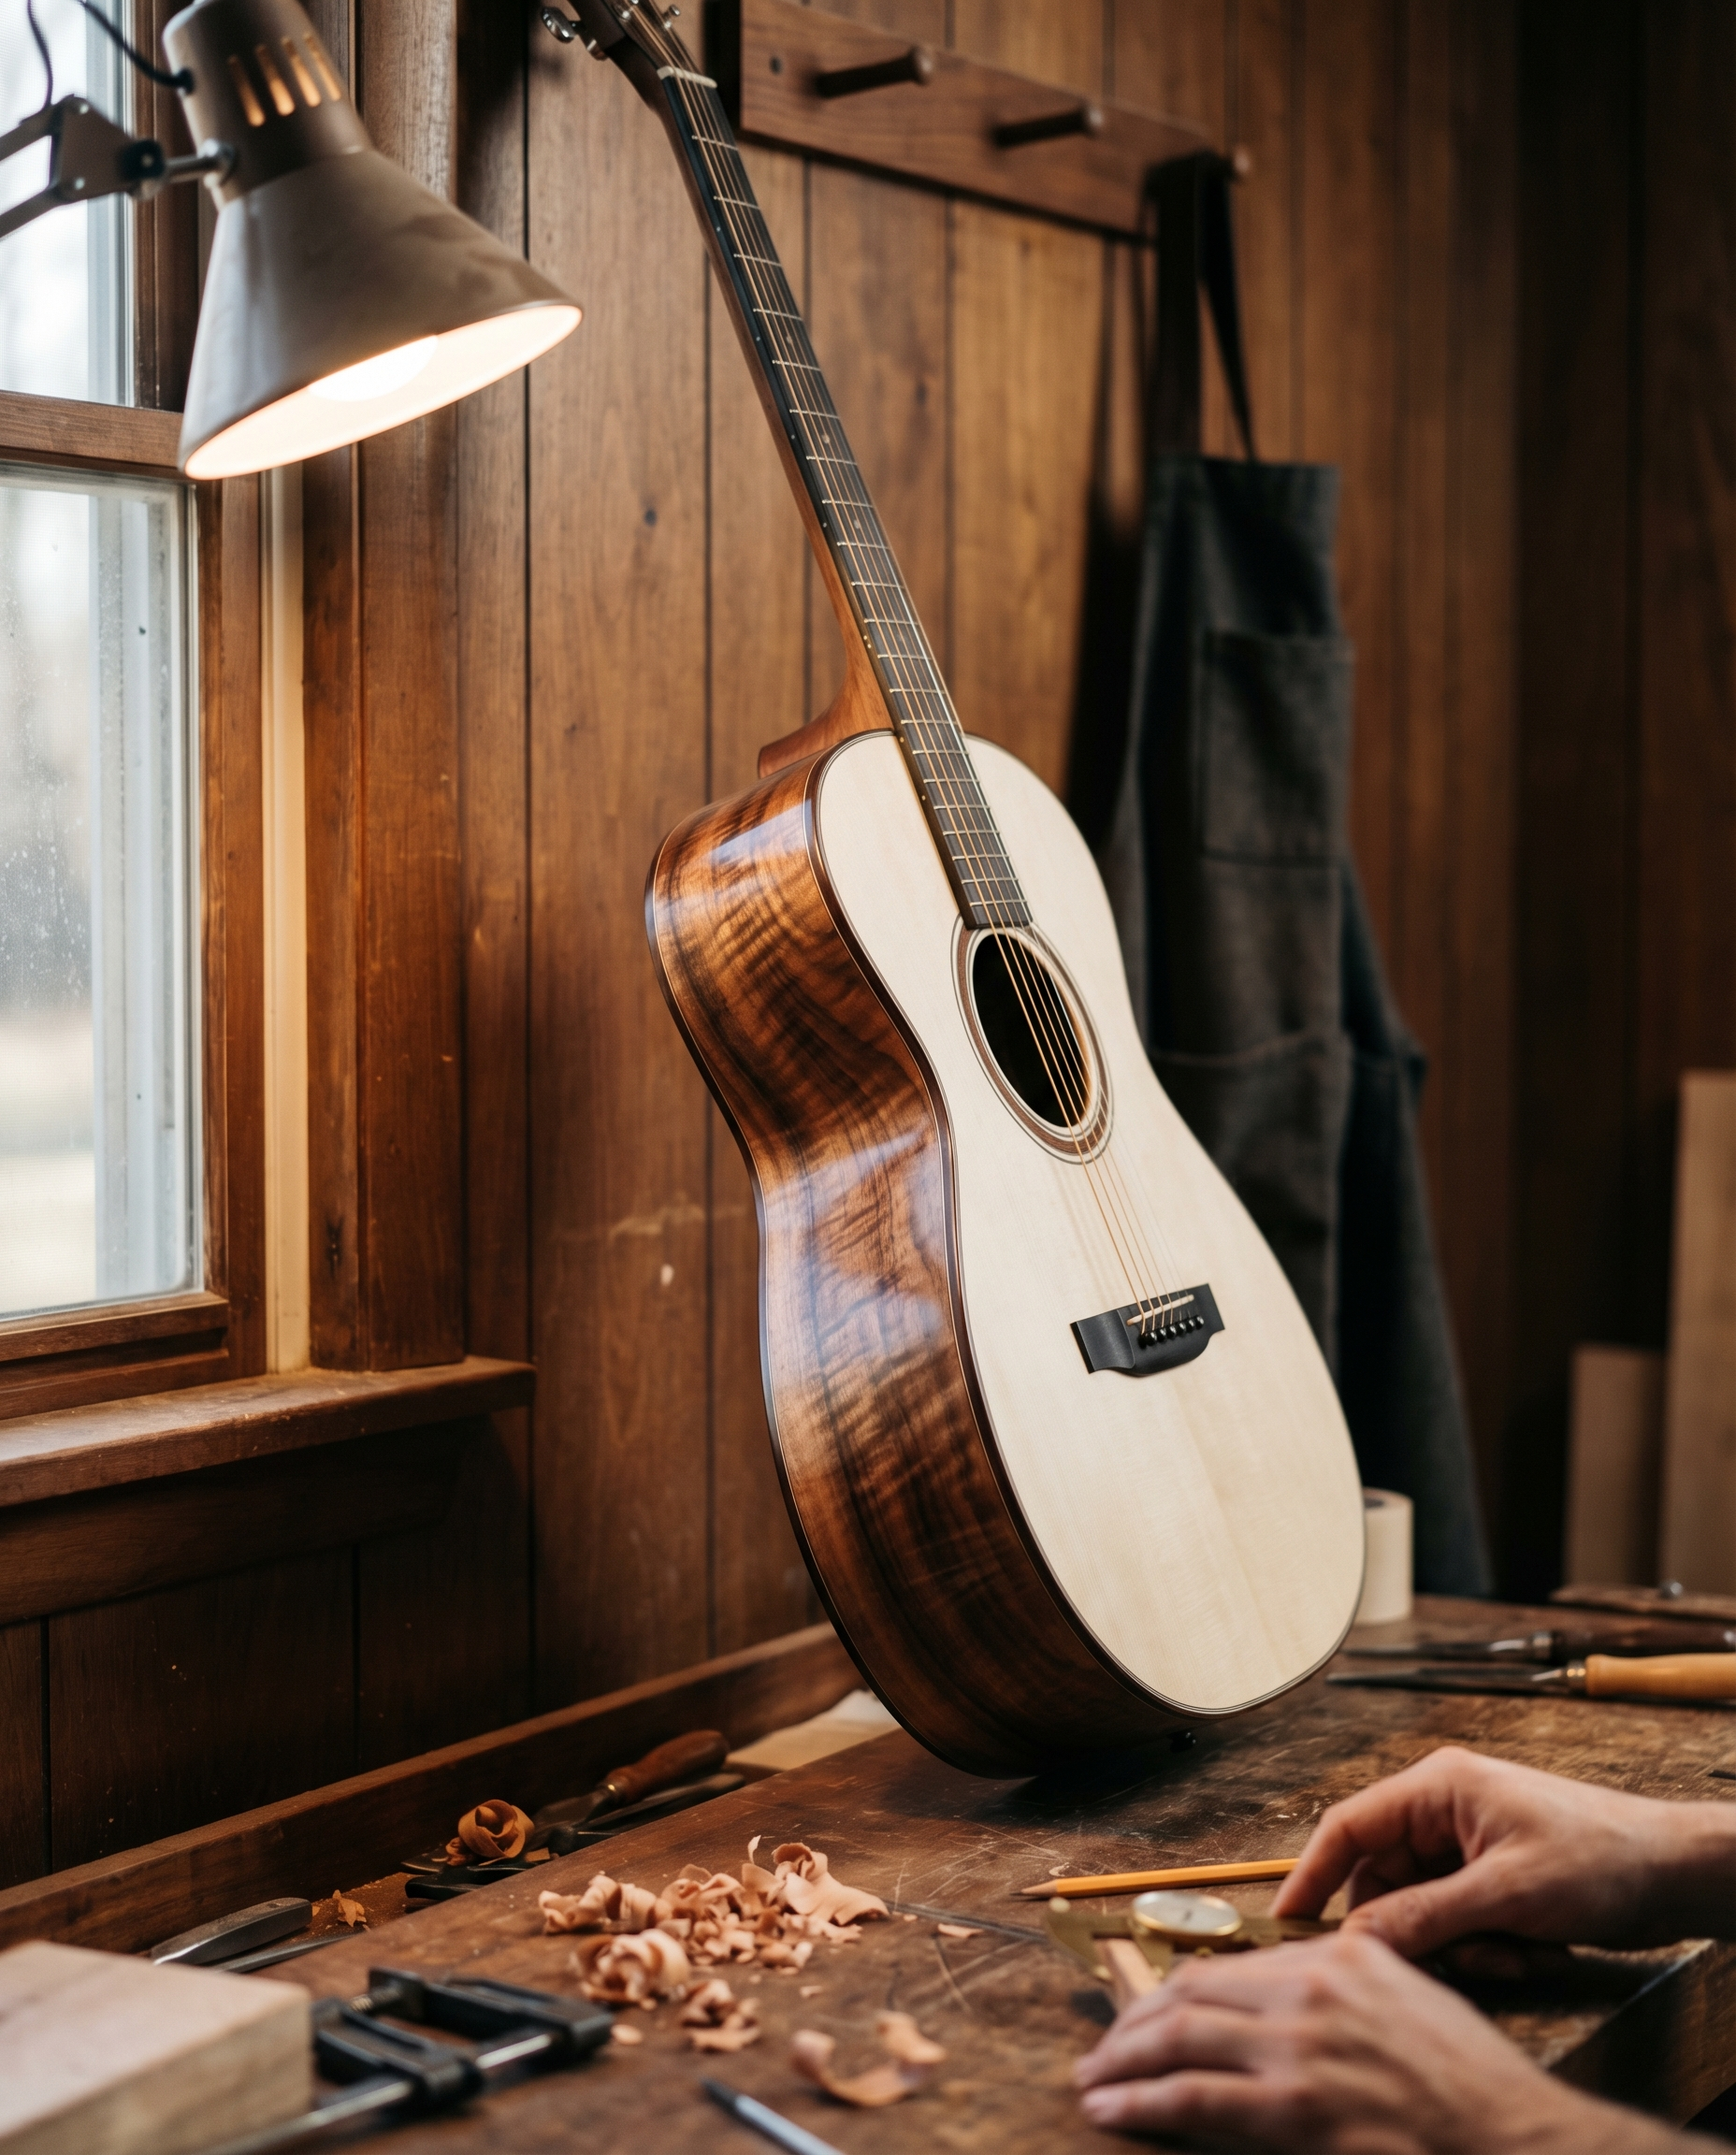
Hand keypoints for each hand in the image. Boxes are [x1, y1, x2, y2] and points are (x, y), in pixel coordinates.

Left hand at [1074, 1928, 1678, 2152]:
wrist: (1519, 2142)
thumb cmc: (1477, 2092)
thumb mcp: (1412, 2008)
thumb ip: (1346, 1997)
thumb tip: (1282, 2011)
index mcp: (1341, 1957)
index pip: (1228, 1966)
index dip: (1172, 1992)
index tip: (1144, 2014)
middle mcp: (1313, 1987)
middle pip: (1191, 1993)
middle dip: (1134, 2024)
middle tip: (1105, 2052)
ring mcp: (1301, 2046)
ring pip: (1179, 2038)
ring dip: (1123, 2061)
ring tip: (1094, 2082)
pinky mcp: (1294, 2108)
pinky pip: (1192, 2099)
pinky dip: (1141, 2103)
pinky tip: (1112, 2111)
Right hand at [1270, 1745, 1735, 1957]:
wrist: (1674, 1872)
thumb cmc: (1602, 1857)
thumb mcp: (1507, 1894)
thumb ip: (1425, 1916)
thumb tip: (1356, 1939)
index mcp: (1437, 1786)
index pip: (1348, 1826)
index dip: (1311, 1874)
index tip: (1286, 1923)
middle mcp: (1443, 1809)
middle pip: (1383, 1877)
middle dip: (1410, 1928)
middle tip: (1444, 1961)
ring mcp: (1467, 1844)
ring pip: (1418, 1907)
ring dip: (1453, 1944)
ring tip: (1507, 1956)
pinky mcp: (1490, 1877)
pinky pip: (1453, 1920)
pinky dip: (1479, 1947)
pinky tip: (1522, 1953)